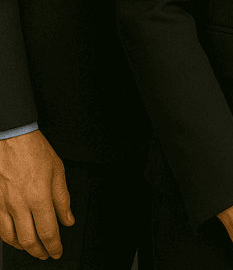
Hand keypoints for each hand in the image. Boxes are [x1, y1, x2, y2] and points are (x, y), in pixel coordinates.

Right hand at [0, 129, 73, 259]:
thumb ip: (63, 198)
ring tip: (33, 248)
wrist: (12, 138)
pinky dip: (8, 238)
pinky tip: (15, 238)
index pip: (48, 232)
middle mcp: (20, 204)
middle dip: (40, 252)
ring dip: (24, 248)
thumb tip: (68, 219)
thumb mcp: (58, 170)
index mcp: (39, 196)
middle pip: (29, 240)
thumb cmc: (34, 150)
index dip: (54, 246)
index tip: (58, 251)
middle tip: (47, 253)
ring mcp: (4, 205)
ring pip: (12, 238)